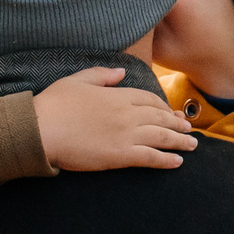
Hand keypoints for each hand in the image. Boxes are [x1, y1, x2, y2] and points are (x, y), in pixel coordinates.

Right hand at [35, 68, 197, 171]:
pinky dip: (166, 160)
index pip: (149, 99)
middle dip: (177, 123)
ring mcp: (125, 134)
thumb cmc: (53, 105)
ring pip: (162, 137)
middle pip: (160, 117)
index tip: (171, 112)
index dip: (163, 106)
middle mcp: (127, 113)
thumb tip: (122, 71)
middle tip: (188, 129)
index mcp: (117, 94)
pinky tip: (177, 163)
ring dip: (180, 141)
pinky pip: (151, 157)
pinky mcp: (120, 155)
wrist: (40, 129)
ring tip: (192, 146)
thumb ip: (101, 74)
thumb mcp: (77, 80)